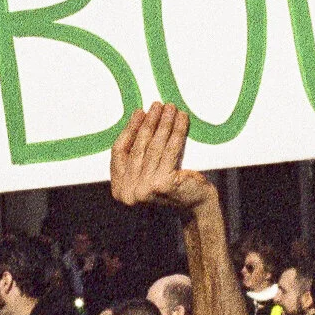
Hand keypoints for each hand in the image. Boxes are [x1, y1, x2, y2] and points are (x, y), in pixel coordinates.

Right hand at [110, 102, 217, 216]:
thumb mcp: (146, 176)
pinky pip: (171, 151)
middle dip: (149, 123)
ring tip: (170, 108)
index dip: (129, 130)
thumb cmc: (172, 188)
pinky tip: (181, 120)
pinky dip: (177, 132)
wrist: (195, 208)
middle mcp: (128, 192)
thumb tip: (139, 122)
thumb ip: (137, 159)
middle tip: (157, 106)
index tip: (139, 113)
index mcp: (119, 190)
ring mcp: (145, 189)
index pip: (119, 153)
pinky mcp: (163, 183)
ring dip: (163, 123)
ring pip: (154, 147)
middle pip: (138, 147)